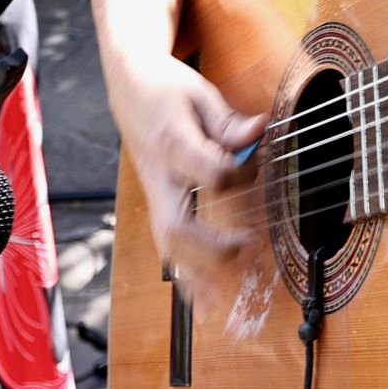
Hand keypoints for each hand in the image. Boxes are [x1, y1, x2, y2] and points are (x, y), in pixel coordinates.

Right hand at [104, 49, 264, 299]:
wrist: (129, 87)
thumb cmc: (166, 89)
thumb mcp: (200, 93)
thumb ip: (228, 122)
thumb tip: (258, 131)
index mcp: (172, 143)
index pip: (206, 172)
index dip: (237, 175)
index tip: (255, 162)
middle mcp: (160, 176)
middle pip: (176, 225)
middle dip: (211, 247)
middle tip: (247, 247)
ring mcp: (155, 193)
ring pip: (167, 244)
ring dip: (197, 273)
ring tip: (224, 295)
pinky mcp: (157, 203)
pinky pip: (166, 246)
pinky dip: (184, 278)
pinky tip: (202, 301)